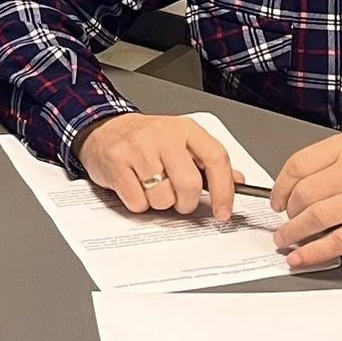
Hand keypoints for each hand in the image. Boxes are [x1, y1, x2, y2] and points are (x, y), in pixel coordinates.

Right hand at [76, 113, 240, 215]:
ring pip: (162, 197)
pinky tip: (135, 187)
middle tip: (179, 200)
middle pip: (189, 184)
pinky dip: (138, 203)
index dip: (224, 190)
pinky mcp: (117, 163)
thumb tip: (237, 182)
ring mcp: (138, 148)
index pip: (216, 158)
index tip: (223, 211)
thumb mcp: (181, 143)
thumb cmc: (145, 139)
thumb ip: (208, 163)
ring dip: (159, 203)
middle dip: (186, 202)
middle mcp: (163, 135)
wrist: (104, 129)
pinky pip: (137, 202)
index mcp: (185, 129)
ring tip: (151, 187)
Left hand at [268, 132, 341, 267]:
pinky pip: (338, 241)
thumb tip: (296, 187)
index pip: (298, 165)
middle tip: (285, 221)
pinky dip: (314, 252)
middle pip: (304, 193)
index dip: (280, 187)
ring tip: (285, 240)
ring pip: (317, 217)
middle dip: (287, 212)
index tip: (276, 199)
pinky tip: (301, 256)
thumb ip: (330, 164)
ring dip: (293, 233)